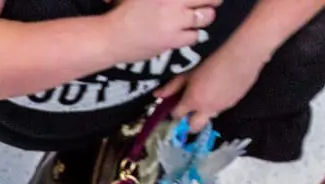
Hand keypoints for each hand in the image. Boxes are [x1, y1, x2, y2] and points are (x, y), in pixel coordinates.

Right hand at [105, 0, 221, 62]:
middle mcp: (173, 3)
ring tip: (197, 18)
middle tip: (212, 2)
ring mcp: (174, 21)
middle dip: (213, 1)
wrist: (111, 37)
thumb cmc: (123, 11)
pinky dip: (192, 34)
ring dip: (204, 17)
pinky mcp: (172, 39)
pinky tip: (185, 33)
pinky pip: (194, 36)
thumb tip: (179, 2)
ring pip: (205, 18)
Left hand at [159, 41, 265, 132]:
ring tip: (205, 96)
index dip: (175, 112)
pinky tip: (218, 91)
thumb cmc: (213, 62)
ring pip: (207, 119)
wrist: (241, 58)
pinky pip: (220, 110)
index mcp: (192, 101)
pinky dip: (216, 105)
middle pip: (193, 128)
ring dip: (203, 113)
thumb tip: (157, 95)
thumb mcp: (190, 73)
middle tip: (188, 112)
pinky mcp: (232, 105)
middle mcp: (205, 109)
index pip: (177, 115)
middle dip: (188, 124)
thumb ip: (173, 86)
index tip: (175, 107)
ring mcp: (220, 109)